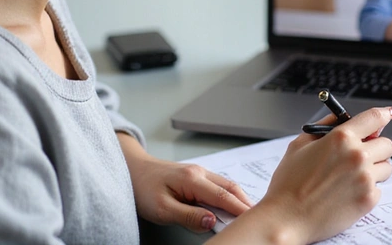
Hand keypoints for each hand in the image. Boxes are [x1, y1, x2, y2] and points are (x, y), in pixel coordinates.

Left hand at [117, 134, 252, 232]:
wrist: (132, 170)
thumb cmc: (143, 188)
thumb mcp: (162, 209)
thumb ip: (188, 215)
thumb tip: (212, 221)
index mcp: (193, 179)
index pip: (224, 197)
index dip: (240, 209)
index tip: (254, 220)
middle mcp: (200, 172)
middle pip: (231, 188)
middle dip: (246, 203)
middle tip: (259, 217)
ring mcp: (200, 172)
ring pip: (227, 185)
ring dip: (240, 199)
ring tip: (249, 214)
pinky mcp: (197, 176)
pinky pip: (219, 185)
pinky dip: (230, 195)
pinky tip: (233, 205)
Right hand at [255, 106, 391, 243]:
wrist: (287, 218)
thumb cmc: (289, 184)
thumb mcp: (299, 145)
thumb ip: (324, 127)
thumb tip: (341, 118)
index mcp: (341, 138)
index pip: (374, 118)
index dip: (384, 114)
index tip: (389, 113)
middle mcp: (357, 156)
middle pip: (387, 144)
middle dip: (376, 147)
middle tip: (362, 154)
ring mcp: (365, 179)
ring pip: (386, 167)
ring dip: (375, 169)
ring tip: (351, 177)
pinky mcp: (368, 200)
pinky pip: (379, 189)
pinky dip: (368, 189)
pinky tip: (347, 193)